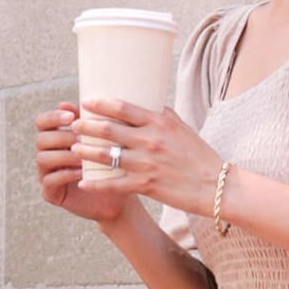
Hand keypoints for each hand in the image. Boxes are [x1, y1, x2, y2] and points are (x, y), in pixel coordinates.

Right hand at [35, 100, 132, 225]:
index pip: (42, 121)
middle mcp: (47, 154)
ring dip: (63, 155)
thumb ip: (92, 122)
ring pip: (42, 158)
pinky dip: (65, 174)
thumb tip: (78, 100)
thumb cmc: (111, 164)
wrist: (118, 196)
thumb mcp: (105, 140)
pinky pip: (49, 180)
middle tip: (80, 138)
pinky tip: (81, 171)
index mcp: (55, 138)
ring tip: (83, 155)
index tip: (72, 115)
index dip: (53, 116)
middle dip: (61, 136)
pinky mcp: (50, 193)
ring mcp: (46, 174)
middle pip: (41, 139)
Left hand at [71, 97, 221, 218]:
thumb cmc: (200, 156)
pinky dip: (96, 183)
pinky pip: (114, 184)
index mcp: (159, 123)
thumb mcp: (183, 129)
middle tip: (73, 125)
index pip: (123, 108)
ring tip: (73, 149)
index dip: (101, 104)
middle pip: (109, 130)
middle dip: (86, 126)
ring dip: (85, 151)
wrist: (215, 186)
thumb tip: (149, 103)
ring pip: (106, 155)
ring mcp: (146, 164)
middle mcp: (150, 141)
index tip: (86, 102)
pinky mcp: (146, 185)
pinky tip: (83, 182)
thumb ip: (164, 116)